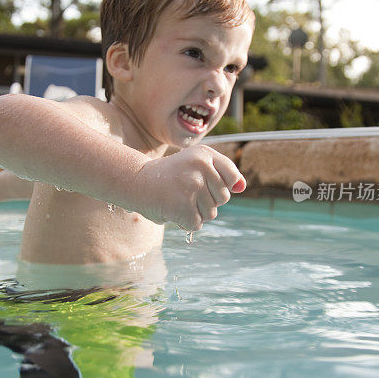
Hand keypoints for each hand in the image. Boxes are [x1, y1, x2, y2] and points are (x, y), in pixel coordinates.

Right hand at [131, 145, 245, 231]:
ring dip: (195, 213)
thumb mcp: (196, 166)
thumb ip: (222, 174)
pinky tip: (173, 210)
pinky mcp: (182, 204)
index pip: (232, 177)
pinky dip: (185, 223)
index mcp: (205, 154)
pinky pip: (196, 224)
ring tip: (177, 199)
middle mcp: (200, 166)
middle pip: (223, 198)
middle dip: (207, 201)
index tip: (203, 183)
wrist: (136, 182)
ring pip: (211, 213)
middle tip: (184, 192)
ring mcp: (191, 185)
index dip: (220, 186)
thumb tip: (242, 187)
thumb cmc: (170, 176)